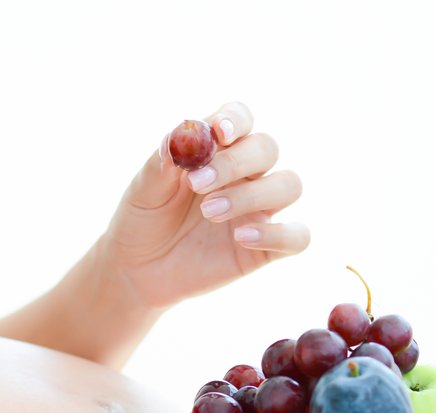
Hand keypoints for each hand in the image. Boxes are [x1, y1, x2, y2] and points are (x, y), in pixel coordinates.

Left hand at [100, 102, 308, 310]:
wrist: (137, 270)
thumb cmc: (144, 219)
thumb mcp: (143, 190)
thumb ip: (163, 163)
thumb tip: (182, 135)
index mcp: (218, 150)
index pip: (240, 119)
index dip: (235, 119)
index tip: (219, 132)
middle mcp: (246, 175)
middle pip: (266, 148)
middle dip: (235, 162)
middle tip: (197, 184)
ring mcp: (259, 210)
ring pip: (289, 185)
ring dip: (251, 195)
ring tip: (208, 212)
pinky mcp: (266, 248)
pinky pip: (298, 236)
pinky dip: (278, 234)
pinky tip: (242, 237)